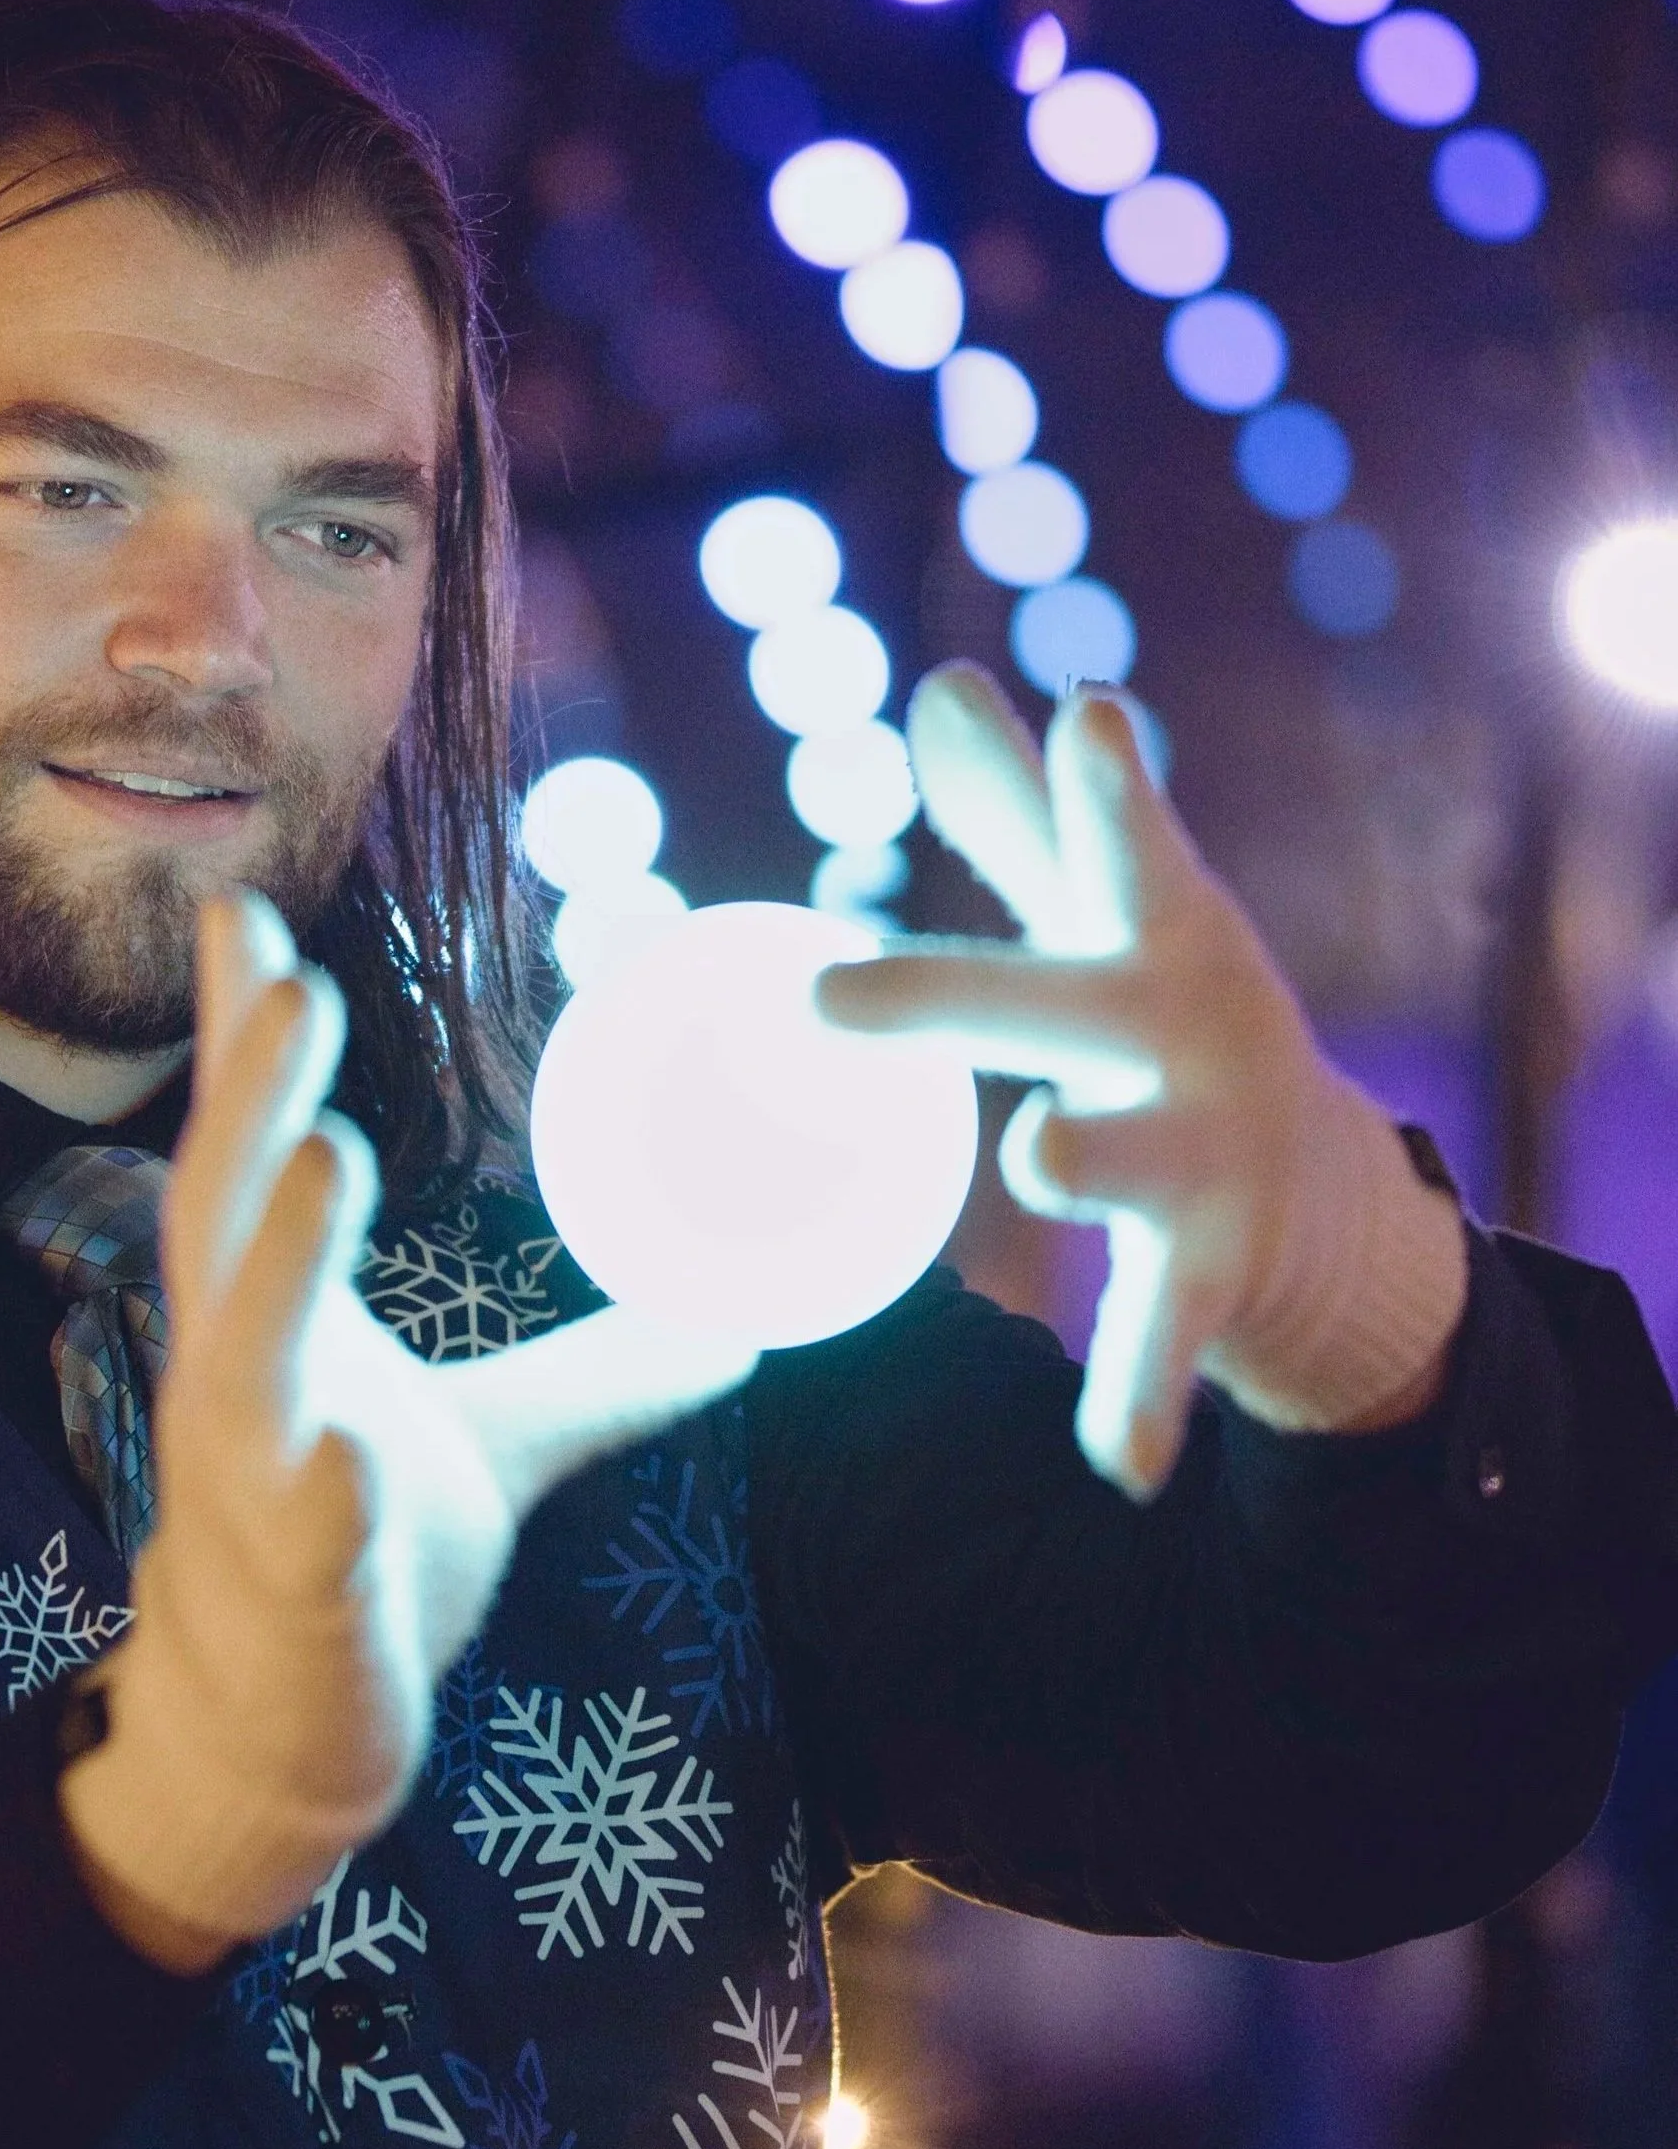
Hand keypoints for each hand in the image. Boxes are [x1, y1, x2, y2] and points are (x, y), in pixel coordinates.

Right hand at [59, 892, 757, 1965]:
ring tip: (328, 1151)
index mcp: (266, 1322)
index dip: (240, 1041)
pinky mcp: (293, 1605)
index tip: (241, 913)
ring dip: (279, 1259)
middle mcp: (236, 1383)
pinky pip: (307, 1549)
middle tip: (296, 985)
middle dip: (251, 1100)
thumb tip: (732, 1318)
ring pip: (246, 1364)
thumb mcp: (487, 1441)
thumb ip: (592, 1372)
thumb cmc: (346, 1553)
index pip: (246, 1154)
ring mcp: (250, 1495)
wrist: (271, 1740)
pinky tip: (353, 1460)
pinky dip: (325, 1503)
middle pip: (226, 1222)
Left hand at [815, 663, 1464, 1502]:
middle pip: (1055, 1006)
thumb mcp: (1115, 907)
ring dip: (1086, 1163)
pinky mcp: (1214, 1265)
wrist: (1318, 1180)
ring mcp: (1203, 1153)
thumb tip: (946, 684)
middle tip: (830, 995)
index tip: (1084, 714)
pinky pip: (1162, 1332)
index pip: (1116, 847)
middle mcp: (1179, 1035)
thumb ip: (1022, 812)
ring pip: (1129, 1165)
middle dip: (951, 995)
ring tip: (1035, 1162)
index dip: (1101, 787)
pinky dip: (1142, 1395)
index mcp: (1145, 936)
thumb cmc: (1170, 1008)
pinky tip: (1118, 1463)